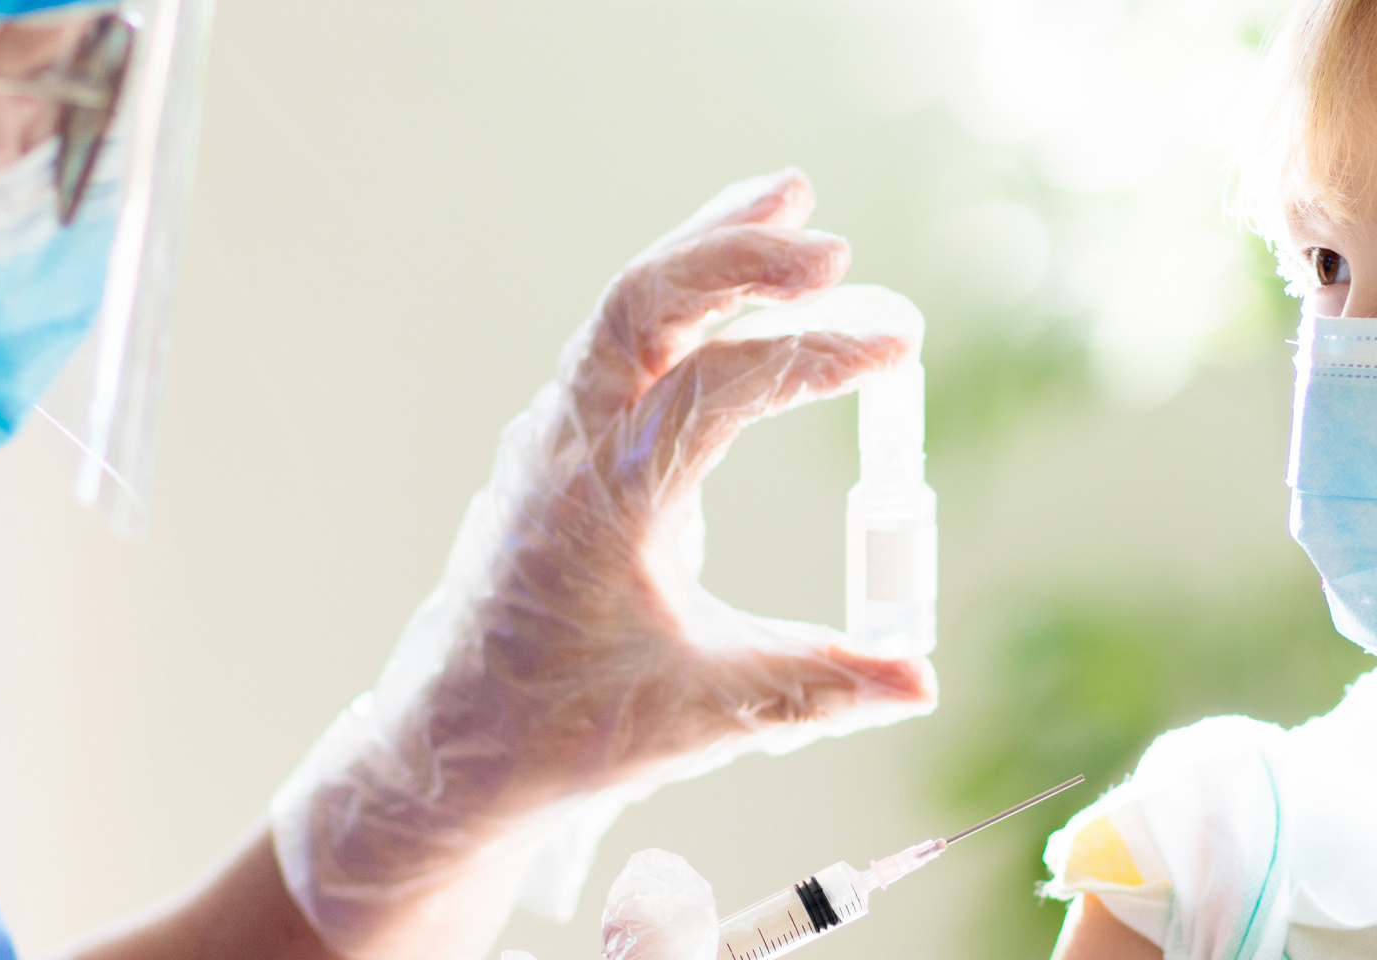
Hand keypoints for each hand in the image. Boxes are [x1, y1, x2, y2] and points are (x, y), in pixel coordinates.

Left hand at [269, 170, 936, 957]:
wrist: (456, 744)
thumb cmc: (571, 730)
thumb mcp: (701, 717)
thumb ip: (816, 688)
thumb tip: (920, 682)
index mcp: (599, 507)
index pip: (712, 389)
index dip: (812, 356)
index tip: (901, 343)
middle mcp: (567, 450)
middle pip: (642, 304)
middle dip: (739, 257)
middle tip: (836, 248)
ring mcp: (557, 435)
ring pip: (627, 307)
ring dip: (709, 252)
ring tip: (795, 201)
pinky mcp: (566, 439)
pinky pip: (623, 338)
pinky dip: (685, 293)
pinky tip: (746, 278)